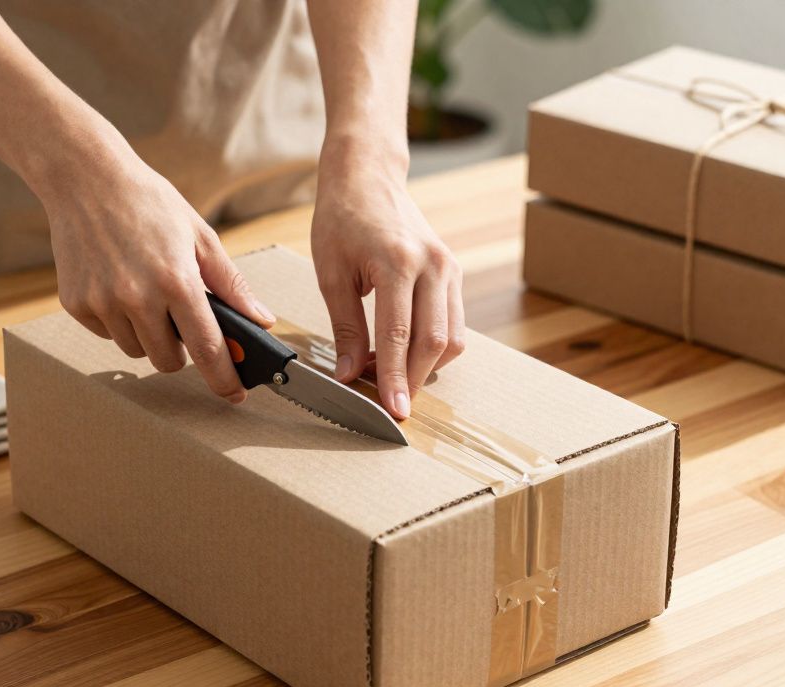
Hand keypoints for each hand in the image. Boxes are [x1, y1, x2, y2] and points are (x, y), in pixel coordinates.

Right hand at [47, 159, 275, 403]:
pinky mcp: (76, 304)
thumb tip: (261, 320)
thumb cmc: (149, 203)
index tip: (235, 394)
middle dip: (180, 351)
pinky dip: (117, 321)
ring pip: (135, 350)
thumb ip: (231, 284)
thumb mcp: (200, 236)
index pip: (207, 348)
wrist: (86, 178)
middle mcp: (137, 297)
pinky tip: (116, 283)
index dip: (224, 378)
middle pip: (168, 361)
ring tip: (145, 292)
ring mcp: (103, 303)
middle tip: (180, 321)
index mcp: (177, 281)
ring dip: (147, 335)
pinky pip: (106, 334)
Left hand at [311, 152, 465, 419]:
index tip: (393, 411)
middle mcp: (433, 265)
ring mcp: (448, 268)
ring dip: (426, 367)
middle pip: (434, 342)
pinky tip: (405, 355)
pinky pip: (453, 322)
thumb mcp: (331, 273)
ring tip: (391, 379)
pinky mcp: (452, 272)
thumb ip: (343, 326)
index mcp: (398, 262)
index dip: (395, 377)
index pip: (399, 335)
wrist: (368, 176)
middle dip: (414, 380)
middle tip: (391, 404)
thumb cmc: (342, 218)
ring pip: (452, 337)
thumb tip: (347, 374)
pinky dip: (434, 347)